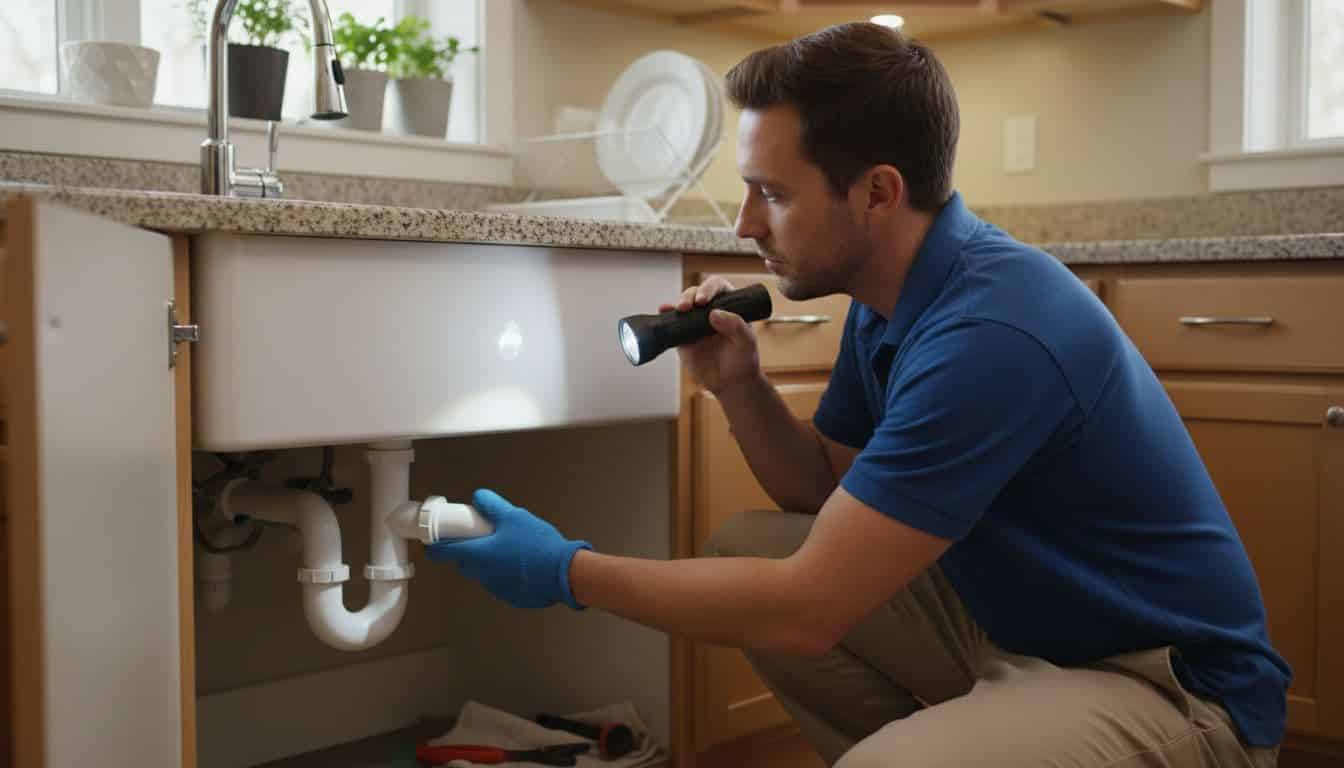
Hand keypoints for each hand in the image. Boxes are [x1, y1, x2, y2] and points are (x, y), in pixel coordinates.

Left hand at [425, 489, 591, 609]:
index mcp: (478, 554)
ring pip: (483, 572)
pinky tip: (522, 562)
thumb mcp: (513, 516)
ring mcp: (496, 587)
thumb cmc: (537, 546)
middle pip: (464, 562)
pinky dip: (504, 572)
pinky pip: (500, 581)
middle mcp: (482, 574)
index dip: (434, 546)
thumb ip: (491, 506)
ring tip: (509, 548)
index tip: (431, 541)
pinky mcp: (510, 595)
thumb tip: (478, 498)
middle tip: (480, 537)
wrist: (563, 573)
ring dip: (488, 561)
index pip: (443, 552)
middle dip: (467, 550)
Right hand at [660, 277, 760, 395]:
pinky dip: (666, 316)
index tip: (704, 300)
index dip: (709, 288)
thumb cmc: (743, 360)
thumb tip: (714, 313)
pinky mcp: (683, 336)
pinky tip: (663, 310)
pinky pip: (673, 324)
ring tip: (678, 309)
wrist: (731, 383)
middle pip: (696, 293)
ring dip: (678, 303)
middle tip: (688, 307)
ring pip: (684, 305)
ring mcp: (695, 323)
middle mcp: (710, 310)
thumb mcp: (746, 343)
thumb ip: (736, 326)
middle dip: (690, 296)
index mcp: (729, 305)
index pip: (718, 288)